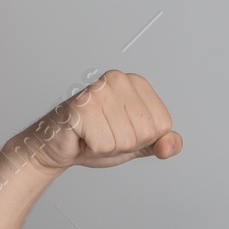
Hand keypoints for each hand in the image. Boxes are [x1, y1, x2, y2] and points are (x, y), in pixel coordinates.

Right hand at [23, 69, 182, 170]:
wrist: (56, 146)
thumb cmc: (94, 138)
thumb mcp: (136, 143)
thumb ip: (160, 143)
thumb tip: (172, 145)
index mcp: (137, 83)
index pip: (162, 126)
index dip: (142, 139)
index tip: (120, 131)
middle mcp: (119, 80)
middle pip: (145, 133)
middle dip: (124, 144)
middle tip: (103, 134)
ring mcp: (100, 91)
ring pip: (125, 140)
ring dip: (107, 147)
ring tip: (92, 135)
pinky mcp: (82, 107)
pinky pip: (104, 144)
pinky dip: (93, 149)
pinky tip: (82, 137)